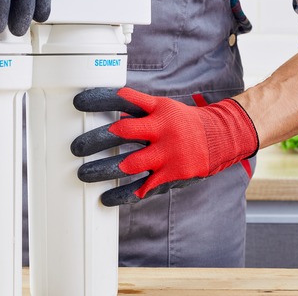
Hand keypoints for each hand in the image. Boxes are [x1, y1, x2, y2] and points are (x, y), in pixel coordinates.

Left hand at [71, 88, 258, 205]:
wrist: (221, 138)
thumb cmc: (185, 122)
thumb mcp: (165, 108)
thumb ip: (139, 110)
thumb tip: (112, 112)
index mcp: (158, 110)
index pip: (124, 100)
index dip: (100, 100)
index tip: (78, 103)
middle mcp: (162, 129)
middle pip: (122, 132)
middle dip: (95, 139)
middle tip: (76, 147)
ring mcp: (167, 153)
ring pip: (129, 163)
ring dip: (103, 169)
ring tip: (83, 174)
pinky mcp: (172, 174)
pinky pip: (142, 187)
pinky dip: (122, 194)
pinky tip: (105, 197)